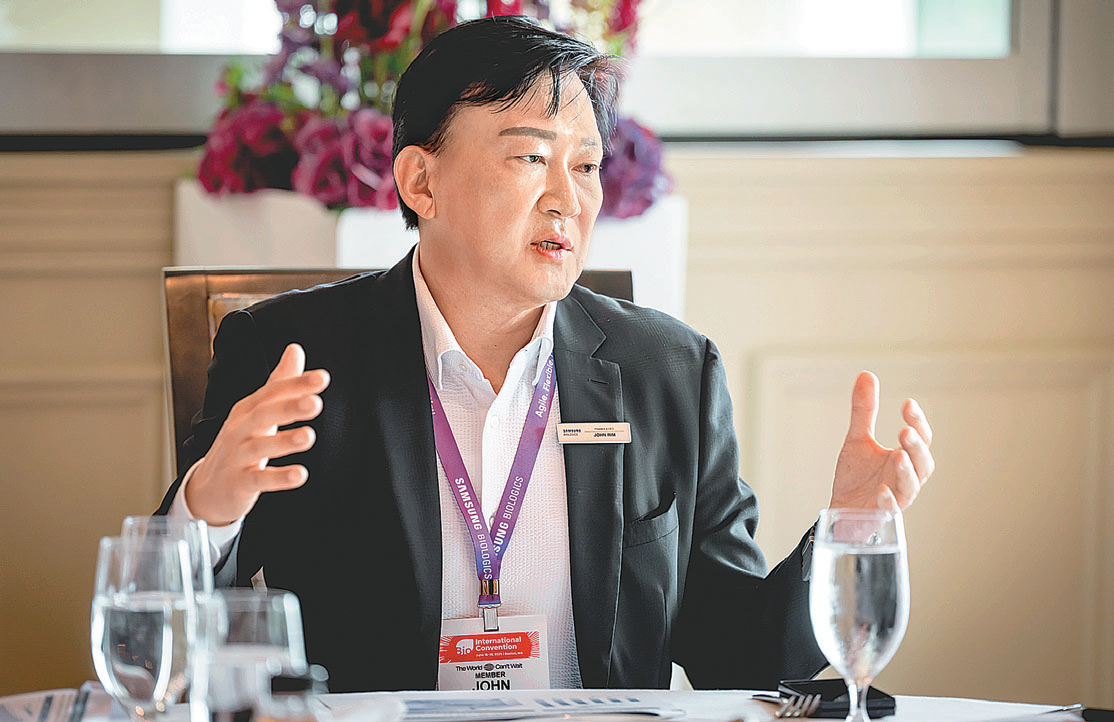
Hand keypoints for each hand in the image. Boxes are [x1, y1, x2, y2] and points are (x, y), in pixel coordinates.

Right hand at [185, 343, 330, 524]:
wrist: (207, 489)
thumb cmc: (240, 444)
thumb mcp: (258, 411)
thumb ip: (280, 383)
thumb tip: (295, 349)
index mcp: (248, 409)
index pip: (272, 392)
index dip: (296, 384)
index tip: (322, 378)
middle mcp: (240, 429)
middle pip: (263, 414)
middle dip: (288, 407)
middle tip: (315, 403)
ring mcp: (237, 457)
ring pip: (260, 447)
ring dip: (284, 441)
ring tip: (308, 436)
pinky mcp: (239, 483)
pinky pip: (259, 480)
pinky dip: (278, 478)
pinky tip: (300, 475)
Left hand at [829, 371, 933, 510]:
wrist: (842, 509)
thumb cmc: (857, 478)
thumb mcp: (858, 439)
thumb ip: (864, 411)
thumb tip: (867, 375)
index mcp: (904, 457)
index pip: (920, 437)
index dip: (918, 421)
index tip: (907, 403)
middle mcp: (905, 477)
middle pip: (924, 462)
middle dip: (916, 446)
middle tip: (905, 430)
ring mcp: (896, 497)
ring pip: (911, 486)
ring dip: (907, 470)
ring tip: (898, 454)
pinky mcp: (882, 515)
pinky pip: (891, 510)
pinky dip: (888, 501)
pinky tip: (881, 491)